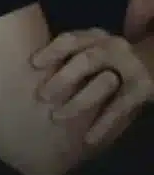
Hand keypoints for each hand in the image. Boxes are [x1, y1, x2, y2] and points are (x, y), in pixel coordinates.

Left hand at [32, 28, 153, 146]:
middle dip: (62, 78)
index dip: (51, 51)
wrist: (153, 62)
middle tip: (41, 96)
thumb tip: (34, 73)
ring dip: (78, 101)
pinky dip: (103, 124)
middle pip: (85, 60)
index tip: (33, 64)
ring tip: (56, 117)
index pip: (70, 39)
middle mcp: (112, 46)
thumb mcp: (94, 49)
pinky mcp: (142, 88)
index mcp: (95, 36)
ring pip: (103, 83)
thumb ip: (74, 56)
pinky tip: (88, 139)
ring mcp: (129, 66)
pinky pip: (120, 107)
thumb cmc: (112, 60)